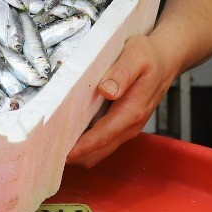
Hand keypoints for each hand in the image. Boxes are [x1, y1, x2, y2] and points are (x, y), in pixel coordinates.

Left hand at [64, 33, 175, 167]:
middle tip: (45, 151)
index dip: (79, 148)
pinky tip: (68, 136)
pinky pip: (102, 142)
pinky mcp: (123, 125)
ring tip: (51, 146)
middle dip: (74, 156)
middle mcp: (130, 126)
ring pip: (99, 151)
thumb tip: (107, 90)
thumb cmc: (150, 56)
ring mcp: (127, 128)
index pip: (101, 137)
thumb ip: (122, 73)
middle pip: (98, 152)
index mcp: (132, 112)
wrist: (167, 58)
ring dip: (79, 153)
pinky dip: (86, 146)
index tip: (56, 152)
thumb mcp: (136, 56)